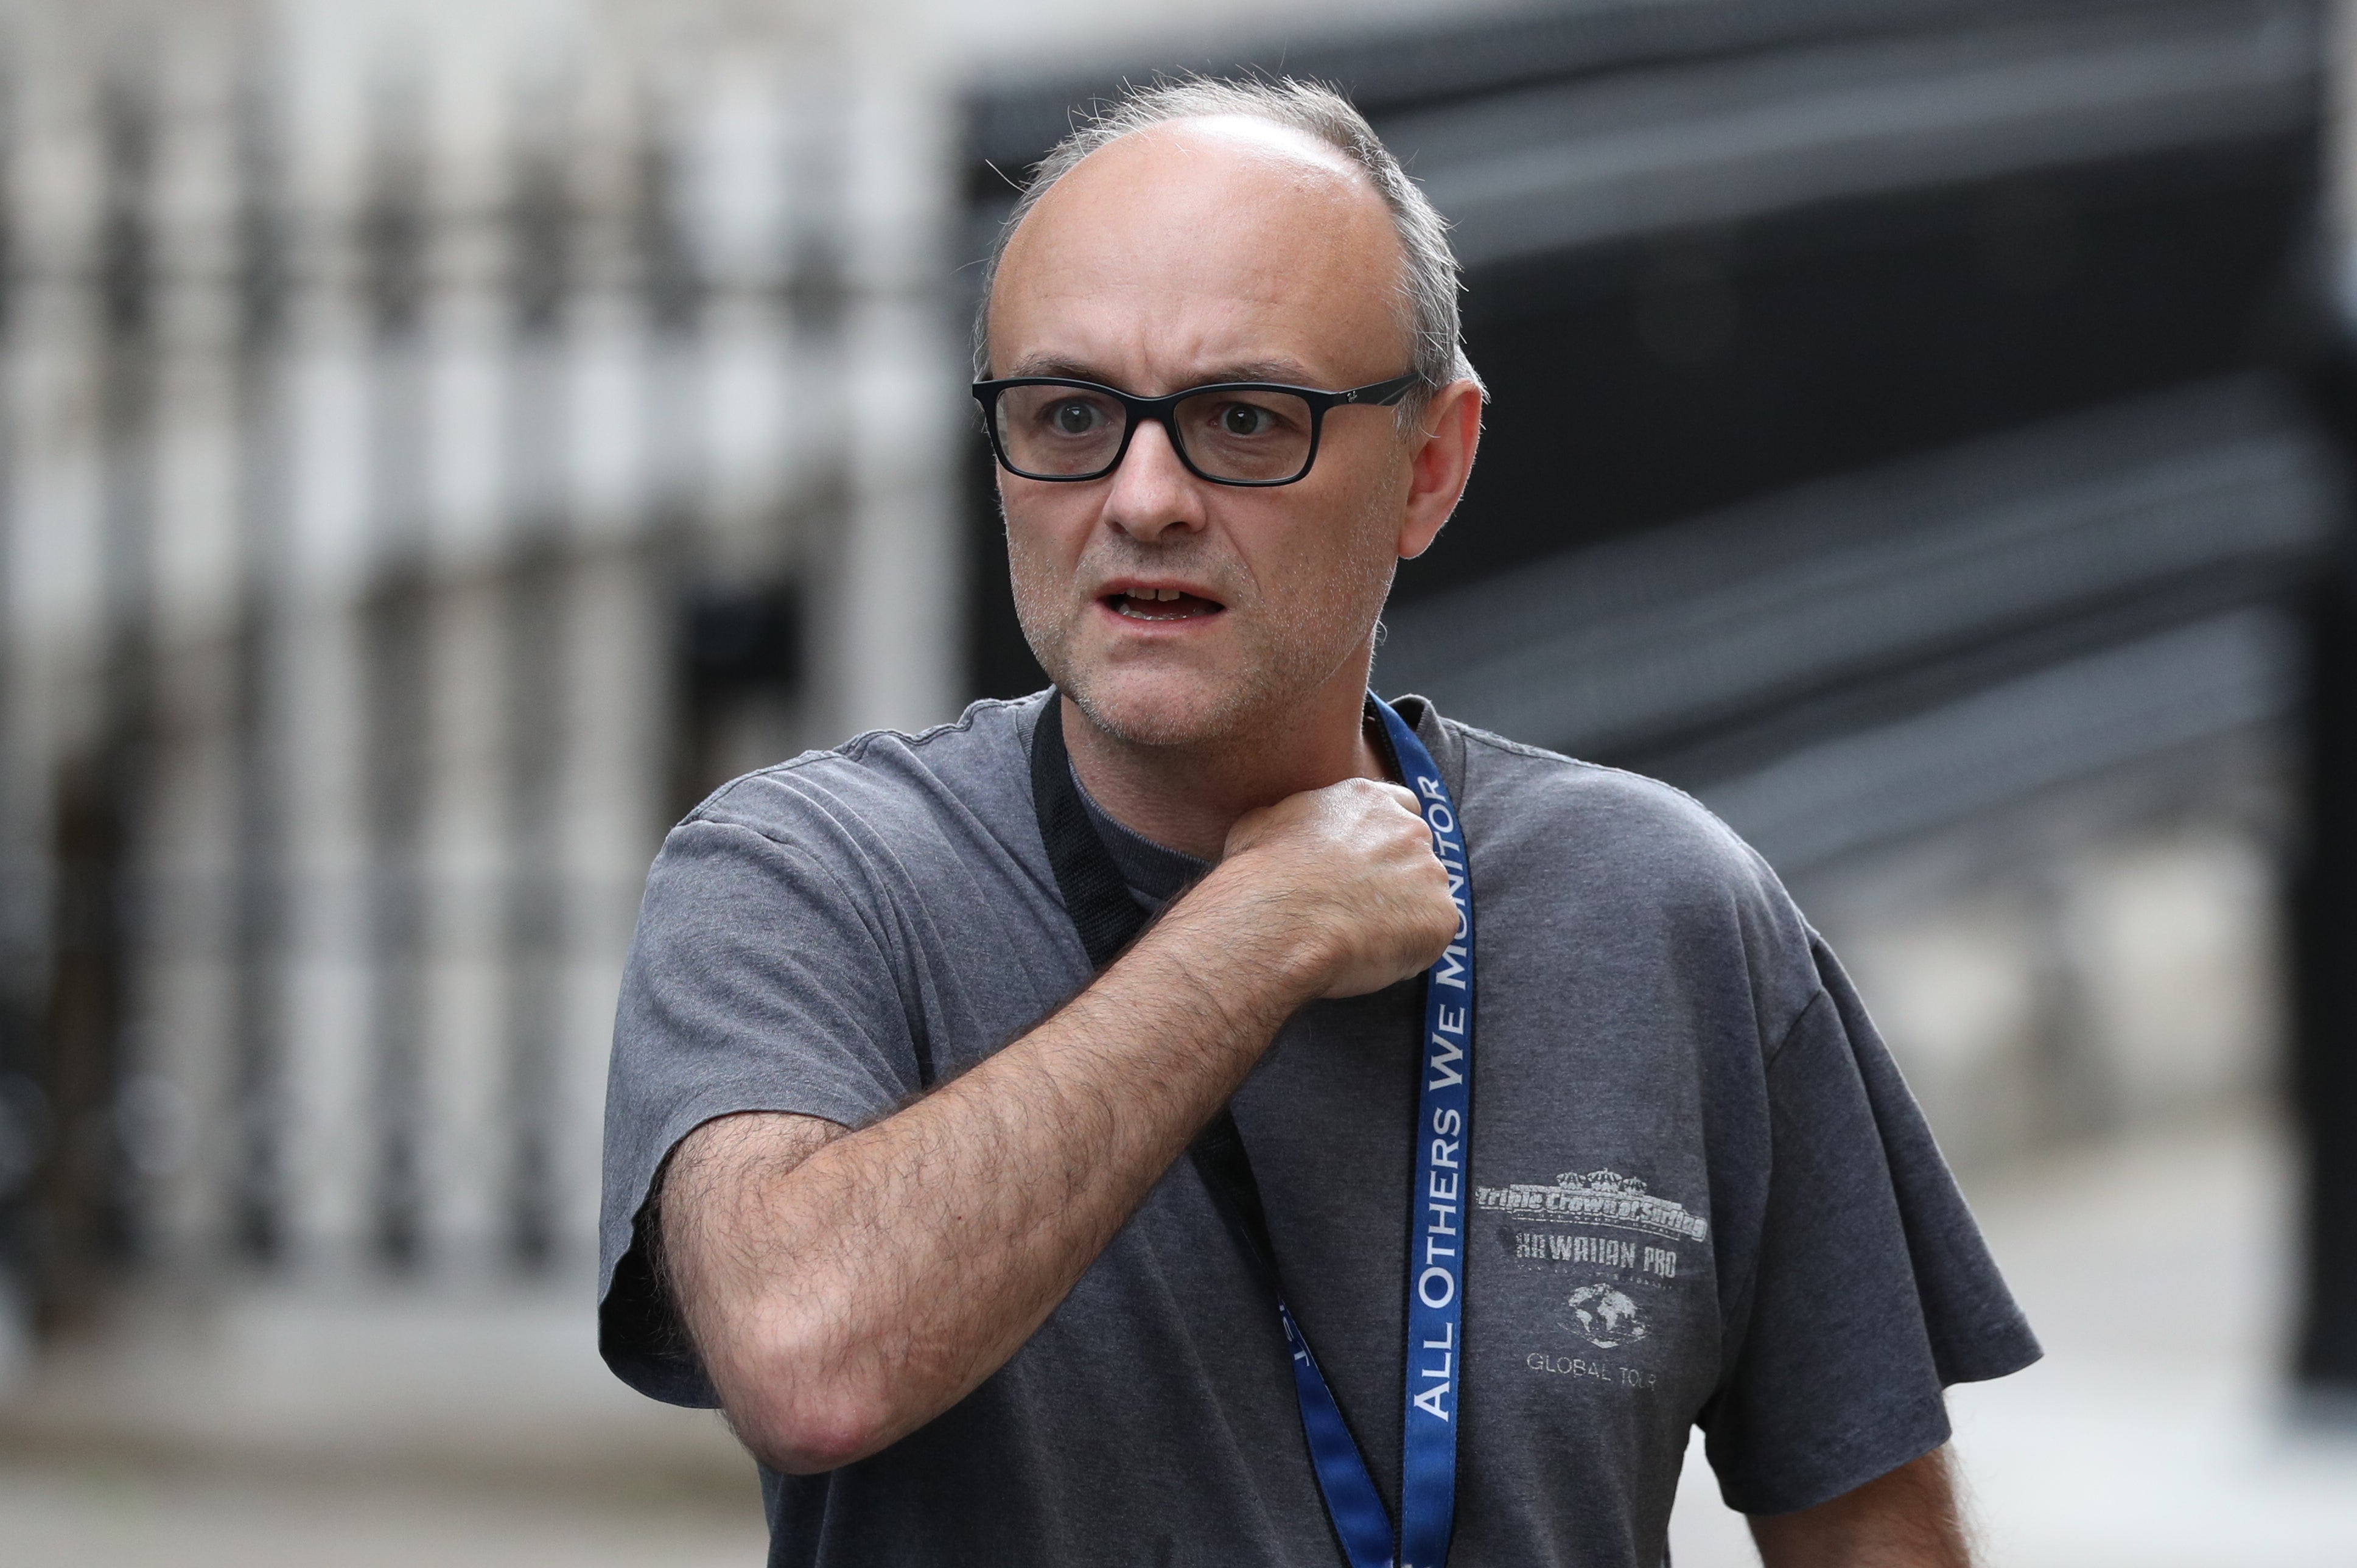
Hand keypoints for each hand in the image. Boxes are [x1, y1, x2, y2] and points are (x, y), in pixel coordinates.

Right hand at [1216, 777, 1459, 998]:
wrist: (1278, 924)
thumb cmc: (1261, 876)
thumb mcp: (1259, 825)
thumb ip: (1289, 821)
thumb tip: (1279, 831)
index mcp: (1367, 800)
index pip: (1400, 806)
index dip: (1385, 836)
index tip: (1368, 862)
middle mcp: (1408, 829)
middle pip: (1417, 851)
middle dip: (1397, 875)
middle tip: (1361, 905)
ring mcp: (1430, 873)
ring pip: (1427, 894)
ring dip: (1404, 912)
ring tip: (1361, 936)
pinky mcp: (1440, 918)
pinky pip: (1432, 934)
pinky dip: (1411, 947)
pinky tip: (1373, 954)